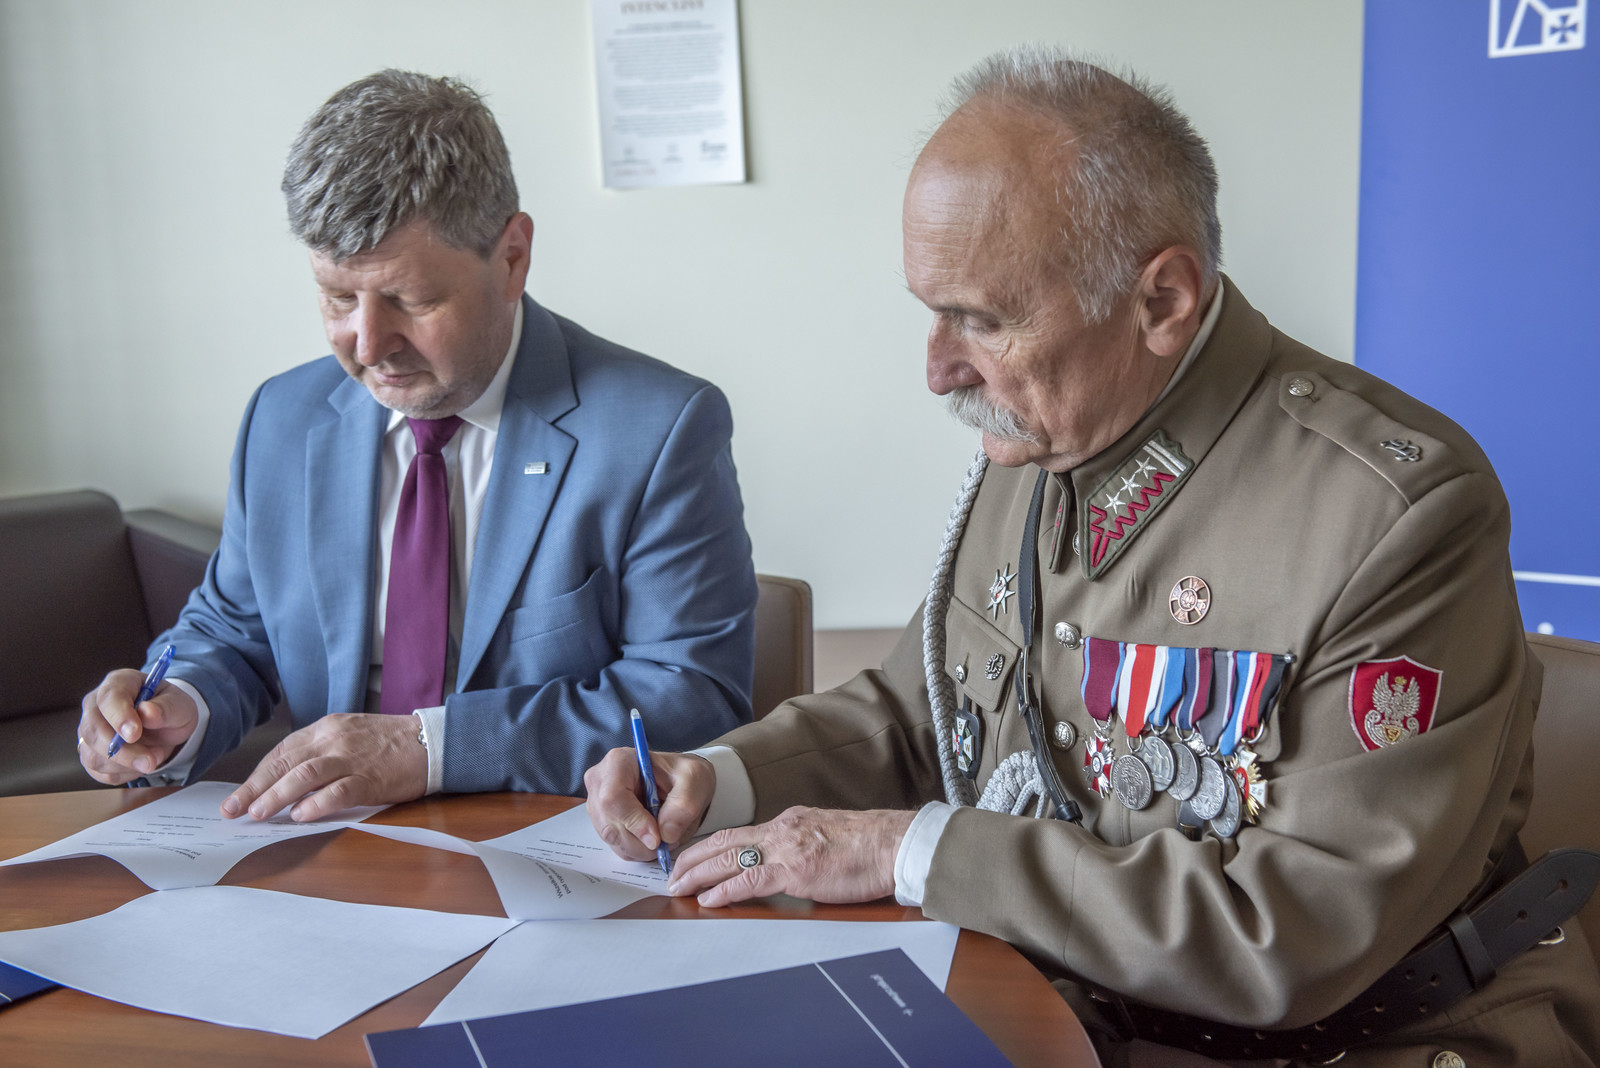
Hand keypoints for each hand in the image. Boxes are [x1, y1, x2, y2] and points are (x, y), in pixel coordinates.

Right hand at [78, 670, 198, 783]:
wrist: (166, 726)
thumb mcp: (179, 704)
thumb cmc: (169, 709)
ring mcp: (89, 731)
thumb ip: (166, 708)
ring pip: (93, 756)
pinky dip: (123, 773)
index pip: (109, 698)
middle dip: (123, 751)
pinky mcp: (90, 753)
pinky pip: (99, 772)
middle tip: (151, 760)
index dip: (119, 717)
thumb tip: (148, 712)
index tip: (134, 734)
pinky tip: (139, 764)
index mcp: (119, 683)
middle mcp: (96, 705)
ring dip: (126, 764)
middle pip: (93, 730)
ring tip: (154, 757)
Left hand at [221, 713, 425, 821]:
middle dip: (256, 787)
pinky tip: (300, 816)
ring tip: (259, 814)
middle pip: (287, 762)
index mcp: (327, 728)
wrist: (432, 740)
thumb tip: (287, 783)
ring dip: (278, 795)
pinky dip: (317, 803)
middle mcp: (335, 739)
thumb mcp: (350, 736)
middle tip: (235, 809)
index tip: (239, 796)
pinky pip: (339, 790)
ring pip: (306, 774)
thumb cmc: (391, 743)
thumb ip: (320, 753)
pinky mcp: (372, 777)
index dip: (257, 775)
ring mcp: (353, 758)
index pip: (282, 752)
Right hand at [584, 748, 714, 861]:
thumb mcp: (695, 780)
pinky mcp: (603, 821)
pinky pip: (616, 845)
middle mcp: (601, 781)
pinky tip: (653, 838)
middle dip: (640, 841)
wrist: (681, 781)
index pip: (613, 797)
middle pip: (609, 823)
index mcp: (619, 761)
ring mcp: (598, 803)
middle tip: (666, 842)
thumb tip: (665, 834)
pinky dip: (637, 850)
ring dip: (640, 848)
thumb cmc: (683, 774)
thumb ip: (684, 804)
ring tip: (664, 837)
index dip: (633, 821)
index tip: (657, 837)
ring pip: (612, 838)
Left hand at [667, 807, 915, 906]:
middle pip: (724, 840)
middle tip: (671, 874)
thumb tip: (785, 864)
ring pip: (729, 857)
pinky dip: (724, 890)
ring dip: (698, 873)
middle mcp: (782, 829)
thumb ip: (801, 847)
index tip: (692, 858)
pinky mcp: (796, 870)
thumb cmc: (869, 847)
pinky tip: (708, 899)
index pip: (739, 832)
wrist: (894, 844)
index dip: (710, 846)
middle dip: (693, 858)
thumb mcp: (825, 838)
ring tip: (677, 887)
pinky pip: (749, 879)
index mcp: (790, 821)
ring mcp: (787, 848)